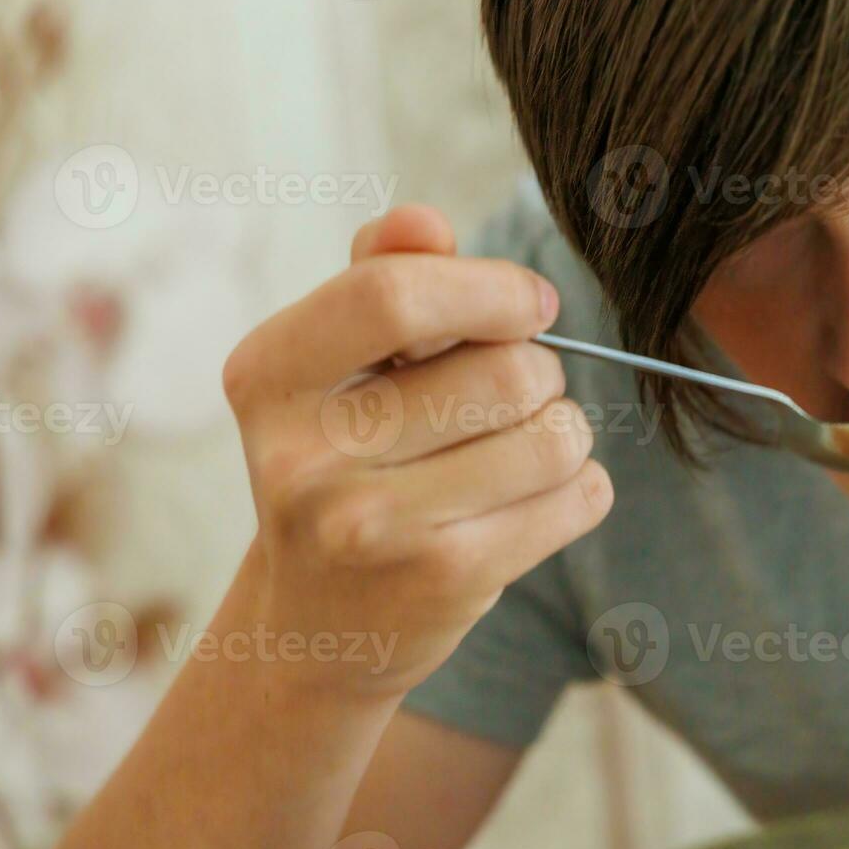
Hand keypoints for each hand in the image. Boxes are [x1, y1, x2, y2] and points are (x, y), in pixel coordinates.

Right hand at [220, 205, 612, 698]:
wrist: (317, 626)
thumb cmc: (342, 466)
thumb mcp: (334, 369)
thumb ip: (379, 277)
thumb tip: (427, 223)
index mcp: (267, 378)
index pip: (392, 295)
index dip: (490, 288)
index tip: (532, 303)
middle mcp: (303, 457)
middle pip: (503, 369)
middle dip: (537, 370)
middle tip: (516, 395)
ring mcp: (372, 528)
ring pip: (554, 435)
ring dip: (563, 431)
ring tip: (522, 449)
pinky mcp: (443, 580)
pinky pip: (578, 496)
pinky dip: (580, 487)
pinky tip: (537, 500)